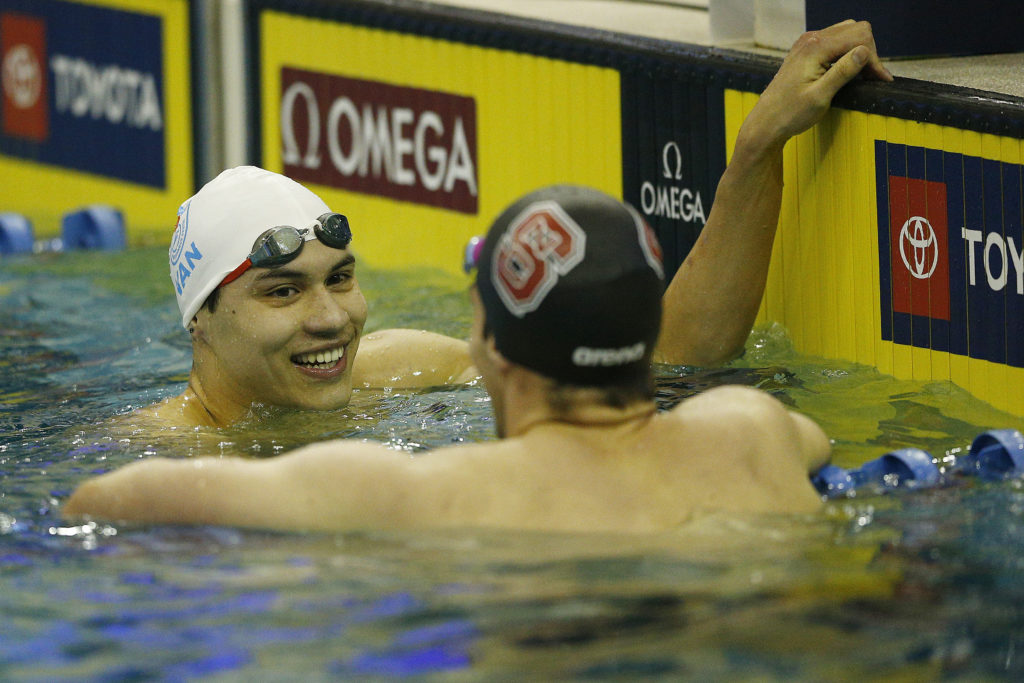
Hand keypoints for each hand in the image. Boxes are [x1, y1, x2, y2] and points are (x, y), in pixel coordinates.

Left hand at [744, 20, 892, 151]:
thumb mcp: (820, 97)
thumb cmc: (789, 114)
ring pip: (846, 34)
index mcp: (815, 48)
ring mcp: (806, 44)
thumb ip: (843, 72)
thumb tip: (864, 52)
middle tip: (872, 78)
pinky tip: (848, 72)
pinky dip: (846, 53)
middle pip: (855, 30)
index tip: (880, 80)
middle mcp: (810, 40)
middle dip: (869, 52)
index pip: (859, 38)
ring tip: (863, 76)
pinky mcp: (805, 52)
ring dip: (858, 52)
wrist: (765, 123)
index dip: (874, 59)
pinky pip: (834, 42)